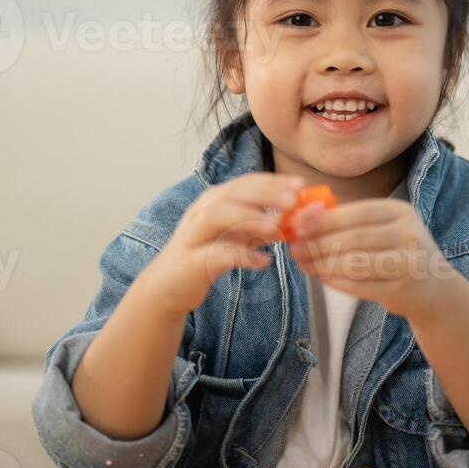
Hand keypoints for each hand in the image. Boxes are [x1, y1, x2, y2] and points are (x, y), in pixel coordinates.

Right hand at [142, 172, 303, 315]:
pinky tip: (262, 262)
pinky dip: (240, 256)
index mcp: (215, 200)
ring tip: (277, 226)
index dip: (272, 181)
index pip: (246, 183)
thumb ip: (260, 228)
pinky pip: (215, 254)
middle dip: (264, 193)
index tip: (300, 184)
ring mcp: (194, 234)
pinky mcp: (191, 261)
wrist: (169, 286)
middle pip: (233, 193)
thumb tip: (292, 222)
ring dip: (249, 218)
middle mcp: (202, 211)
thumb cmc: (205, 255)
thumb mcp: (236, 237)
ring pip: (218, 216)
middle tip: (293, 199)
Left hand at [288, 199, 456, 319]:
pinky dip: (336, 282)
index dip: (325, 219)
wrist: (435, 290)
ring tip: (303, 263)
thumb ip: (351, 221)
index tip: (298, 224)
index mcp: (401, 212)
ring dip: (323, 264)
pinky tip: (321, 277)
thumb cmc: (398, 253)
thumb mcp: (384, 228)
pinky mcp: (402, 290)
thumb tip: (305, 216)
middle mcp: (409, 235)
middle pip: (354, 238)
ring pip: (355, 263)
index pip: (358, 212)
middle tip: (294, 248)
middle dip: (319, 243)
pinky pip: (360, 286)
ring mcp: (408, 264)